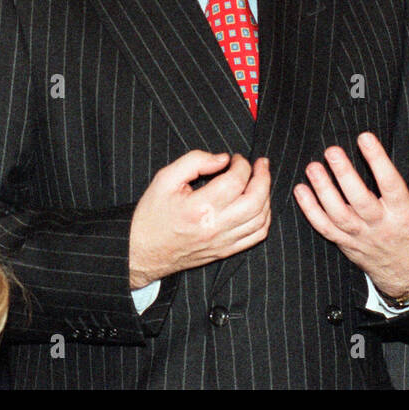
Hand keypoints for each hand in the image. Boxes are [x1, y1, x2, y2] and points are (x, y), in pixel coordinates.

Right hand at [129, 150, 270, 288]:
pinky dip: (264, 218)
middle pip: (255, 200)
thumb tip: (223, 159)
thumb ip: (195, 161)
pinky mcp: (225, 251)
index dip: (242, 164)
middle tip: (260, 164)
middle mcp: (214, 227)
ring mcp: (222, 242)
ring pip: (260, 219)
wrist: (141, 251)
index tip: (236, 158)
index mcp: (198, 208)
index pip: (235, 182)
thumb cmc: (152, 214)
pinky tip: (260, 205)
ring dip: (266, 196)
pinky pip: (256, 236)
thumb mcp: (165, 178)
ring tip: (261, 181)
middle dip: (263, 177)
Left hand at [293, 132, 408, 299]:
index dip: (378, 161)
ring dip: (323, 191)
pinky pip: (325, 228)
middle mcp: (381, 225)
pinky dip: (310, 211)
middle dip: (345, 175)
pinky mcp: (345, 243)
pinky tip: (301, 191)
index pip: (390, 184)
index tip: (365, 138)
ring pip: (338, 215)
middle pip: (360, 200)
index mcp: (403, 212)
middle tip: (332, 151)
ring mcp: (360, 236)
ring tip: (313, 167)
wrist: (408, 275)